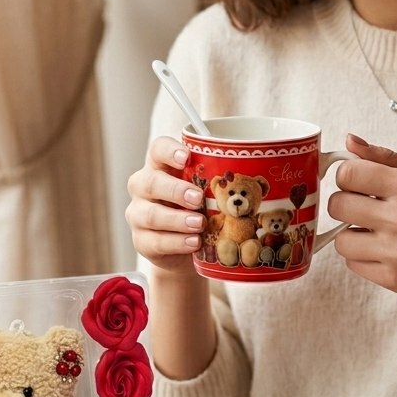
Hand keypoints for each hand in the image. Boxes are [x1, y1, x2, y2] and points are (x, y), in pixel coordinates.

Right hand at [125, 136, 207, 274]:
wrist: (187, 247)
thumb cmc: (198, 209)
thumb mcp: (207, 191)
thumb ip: (218, 182)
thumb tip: (258, 178)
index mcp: (160, 166)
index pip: (158, 149)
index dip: (170, 151)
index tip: (186, 157)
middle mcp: (144, 187)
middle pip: (150, 182)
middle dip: (176, 190)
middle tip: (198, 199)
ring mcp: (138, 214)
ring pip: (150, 215)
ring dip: (177, 220)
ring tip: (199, 224)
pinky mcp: (141, 240)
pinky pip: (154, 241)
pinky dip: (176, 243)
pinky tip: (193, 242)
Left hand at [328, 134, 396, 303]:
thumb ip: (386, 158)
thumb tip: (349, 140)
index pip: (348, 173)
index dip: (347, 177)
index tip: (356, 184)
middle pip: (337, 205)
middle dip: (345, 205)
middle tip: (363, 209)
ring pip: (341, 239)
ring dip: (352, 236)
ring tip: (375, 234)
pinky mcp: (393, 278)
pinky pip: (352, 264)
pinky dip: (363, 258)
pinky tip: (384, 252)